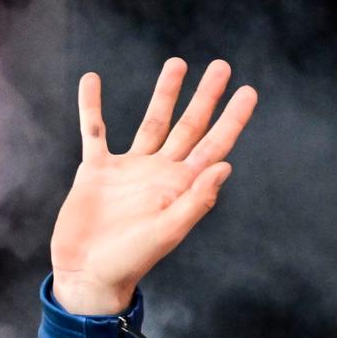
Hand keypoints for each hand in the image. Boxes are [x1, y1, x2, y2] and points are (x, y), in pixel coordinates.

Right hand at [49, 57, 257, 314]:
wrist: (88, 274)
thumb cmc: (129, 261)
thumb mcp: (167, 232)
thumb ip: (195, 201)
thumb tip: (225, 166)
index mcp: (181, 187)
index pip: (214, 146)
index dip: (232, 120)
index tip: (249, 92)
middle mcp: (160, 173)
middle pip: (189, 125)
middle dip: (206, 97)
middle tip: (222, 66)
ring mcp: (129, 169)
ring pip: (151, 122)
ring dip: (164, 93)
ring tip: (177, 63)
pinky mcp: (96, 171)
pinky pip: (94, 131)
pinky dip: (91, 107)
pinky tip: (92, 80)